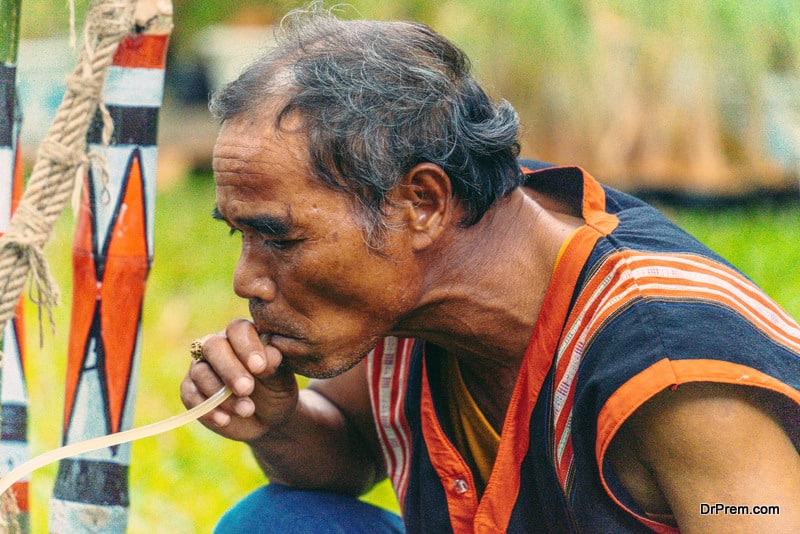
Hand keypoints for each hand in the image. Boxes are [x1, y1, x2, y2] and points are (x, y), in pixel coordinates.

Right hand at [180, 318, 298, 442]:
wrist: (268, 418)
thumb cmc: (276, 389)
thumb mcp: (281, 378)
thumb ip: (274, 364)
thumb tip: (269, 354)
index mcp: (243, 335)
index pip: (238, 329)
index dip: (246, 346)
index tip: (259, 367)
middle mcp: (219, 345)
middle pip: (213, 347)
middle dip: (230, 370)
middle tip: (247, 389)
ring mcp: (202, 367)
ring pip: (201, 373)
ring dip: (222, 395)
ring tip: (247, 410)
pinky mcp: (192, 390)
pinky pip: (191, 396)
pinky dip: (208, 410)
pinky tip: (225, 420)